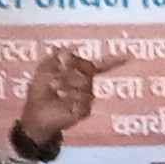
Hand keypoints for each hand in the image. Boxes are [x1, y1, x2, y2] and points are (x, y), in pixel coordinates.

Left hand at [13, 46, 130, 148]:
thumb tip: (69, 49)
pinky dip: (70, 97)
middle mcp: (87, 84)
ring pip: (85, 85)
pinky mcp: (84, 111)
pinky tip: (61, 99)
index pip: (101, 65)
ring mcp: (87, 98)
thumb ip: (56, 57)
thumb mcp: (44, 69)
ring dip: (67, 84)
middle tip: (53, 78)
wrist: (35, 114)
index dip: (115, 61)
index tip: (129, 56)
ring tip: (55, 89)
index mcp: (80, 72)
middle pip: (88, 71)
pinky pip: (83, 99)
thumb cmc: (39, 91)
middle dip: (69, 71)